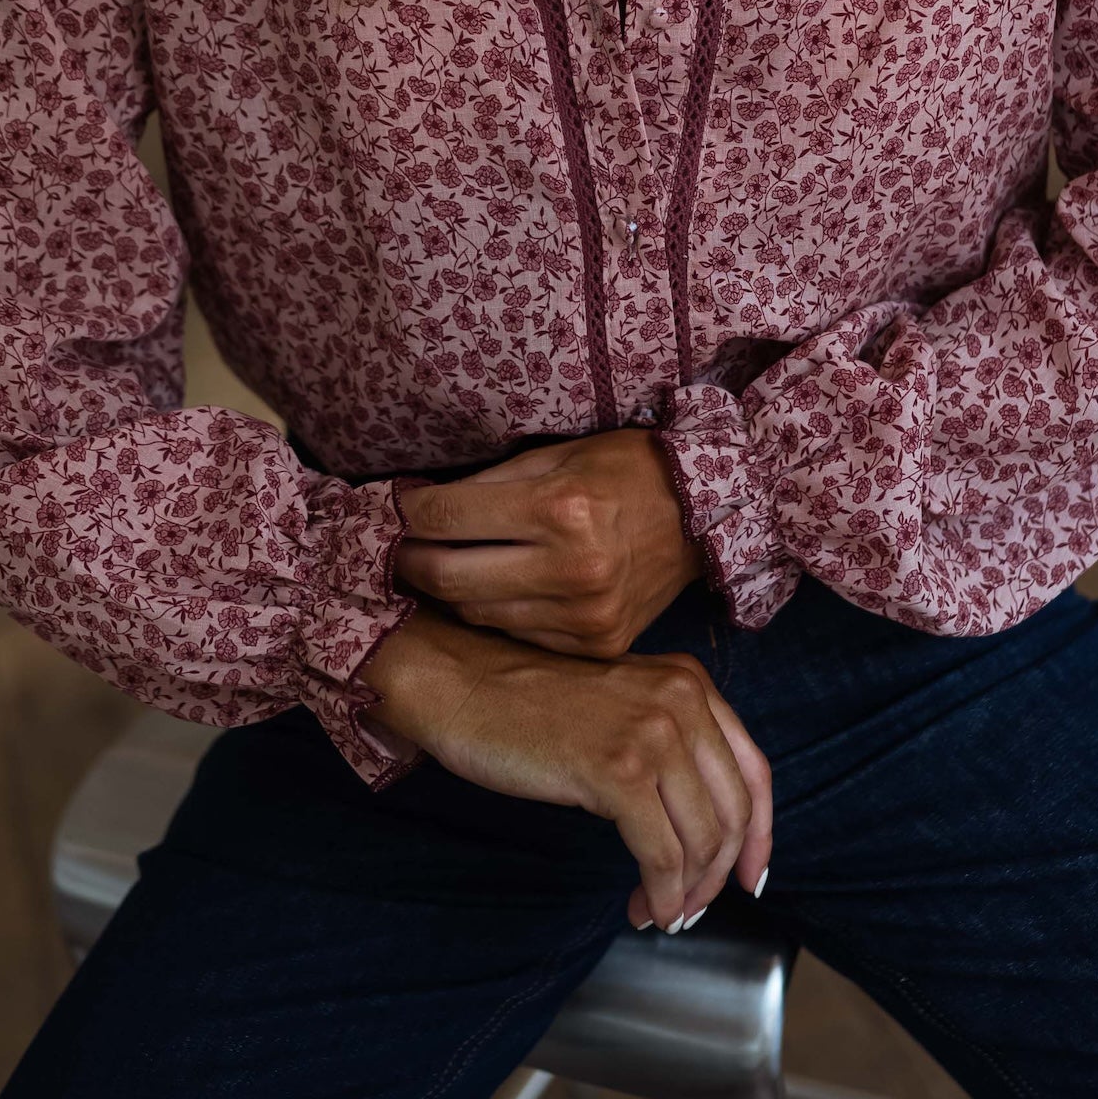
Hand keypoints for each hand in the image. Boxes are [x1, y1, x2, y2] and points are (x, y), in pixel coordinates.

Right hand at [357, 607, 771, 930]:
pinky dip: (662, 893)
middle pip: (735, 812)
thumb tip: (703, 827)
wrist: (462, 685)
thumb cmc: (527, 705)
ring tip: (660, 913)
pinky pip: (662, 854)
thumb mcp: (620, 707)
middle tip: (693, 908)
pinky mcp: (617, 770)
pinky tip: (644, 907)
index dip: (760, 835)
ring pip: (702, 840)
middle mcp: (683, 701)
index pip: (754, 771)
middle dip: (719, 875)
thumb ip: (668, 743)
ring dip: (687, 892)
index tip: (750, 878)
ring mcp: (652, 733)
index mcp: (690, 684)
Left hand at [394, 429, 703, 656]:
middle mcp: (574, 568)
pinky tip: (488, 591)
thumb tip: (421, 505)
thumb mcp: (558, 454)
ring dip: (447, 591)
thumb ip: (490, 483)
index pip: (449, 517)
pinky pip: (520, 633)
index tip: (393, 508)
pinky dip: (495, 612)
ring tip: (434, 569)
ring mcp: (587, 614)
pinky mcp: (598, 643)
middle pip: (451, 576)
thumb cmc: (626, 470)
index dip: (407, 512)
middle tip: (397, 548)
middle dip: (411, 560)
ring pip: (479, 613)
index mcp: (561, 509)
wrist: (704, 515)